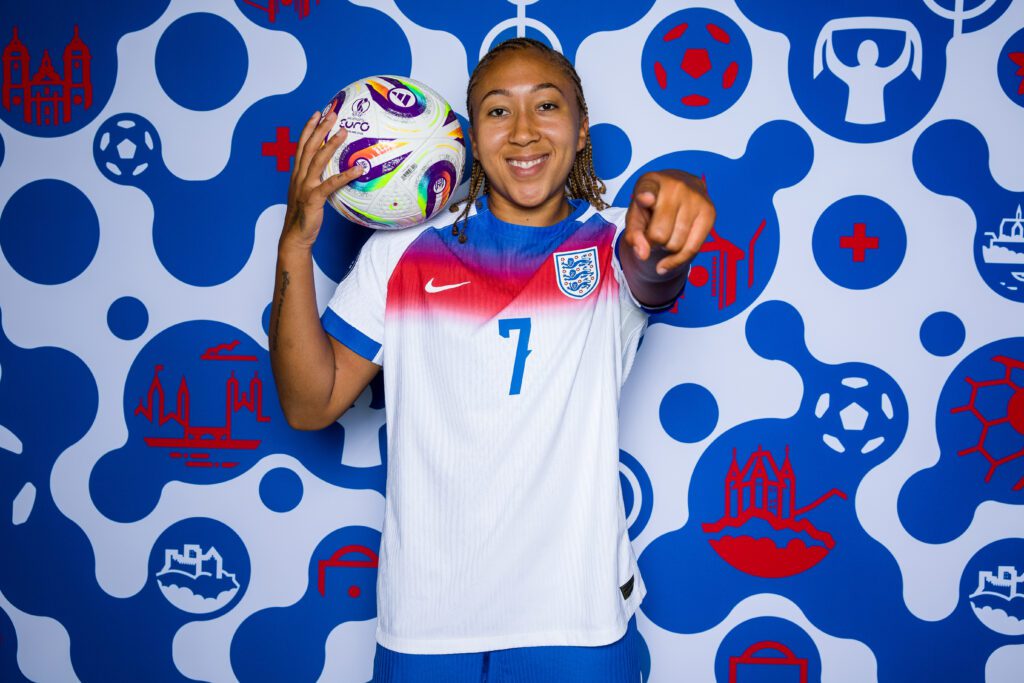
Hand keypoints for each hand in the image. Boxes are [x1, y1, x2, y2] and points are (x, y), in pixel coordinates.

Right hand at [280, 110, 363, 250]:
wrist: (295, 235)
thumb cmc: (304, 214)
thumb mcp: (306, 192)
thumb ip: (315, 179)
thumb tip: (331, 170)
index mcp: (297, 173)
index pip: (301, 145)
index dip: (308, 128)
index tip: (317, 113)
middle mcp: (299, 176)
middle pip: (309, 147)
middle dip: (320, 128)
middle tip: (332, 114)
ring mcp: (305, 186)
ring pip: (318, 160)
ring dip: (330, 144)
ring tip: (344, 132)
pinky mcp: (313, 198)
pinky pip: (331, 184)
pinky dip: (345, 175)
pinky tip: (358, 169)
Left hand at [622, 170, 714, 276]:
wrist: (680, 191)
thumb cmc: (652, 206)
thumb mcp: (635, 216)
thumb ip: (633, 235)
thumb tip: (643, 254)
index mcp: (651, 182)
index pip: (647, 189)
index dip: (645, 196)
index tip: (646, 199)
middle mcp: (676, 186)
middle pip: (659, 234)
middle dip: (652, 243)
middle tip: (653, 234)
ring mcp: (695, 198)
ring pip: (675, 245)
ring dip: (666, 248)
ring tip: (666, 235)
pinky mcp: (710, 212)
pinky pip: (692, 249)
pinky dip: (676, 261)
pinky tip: (667, 262)